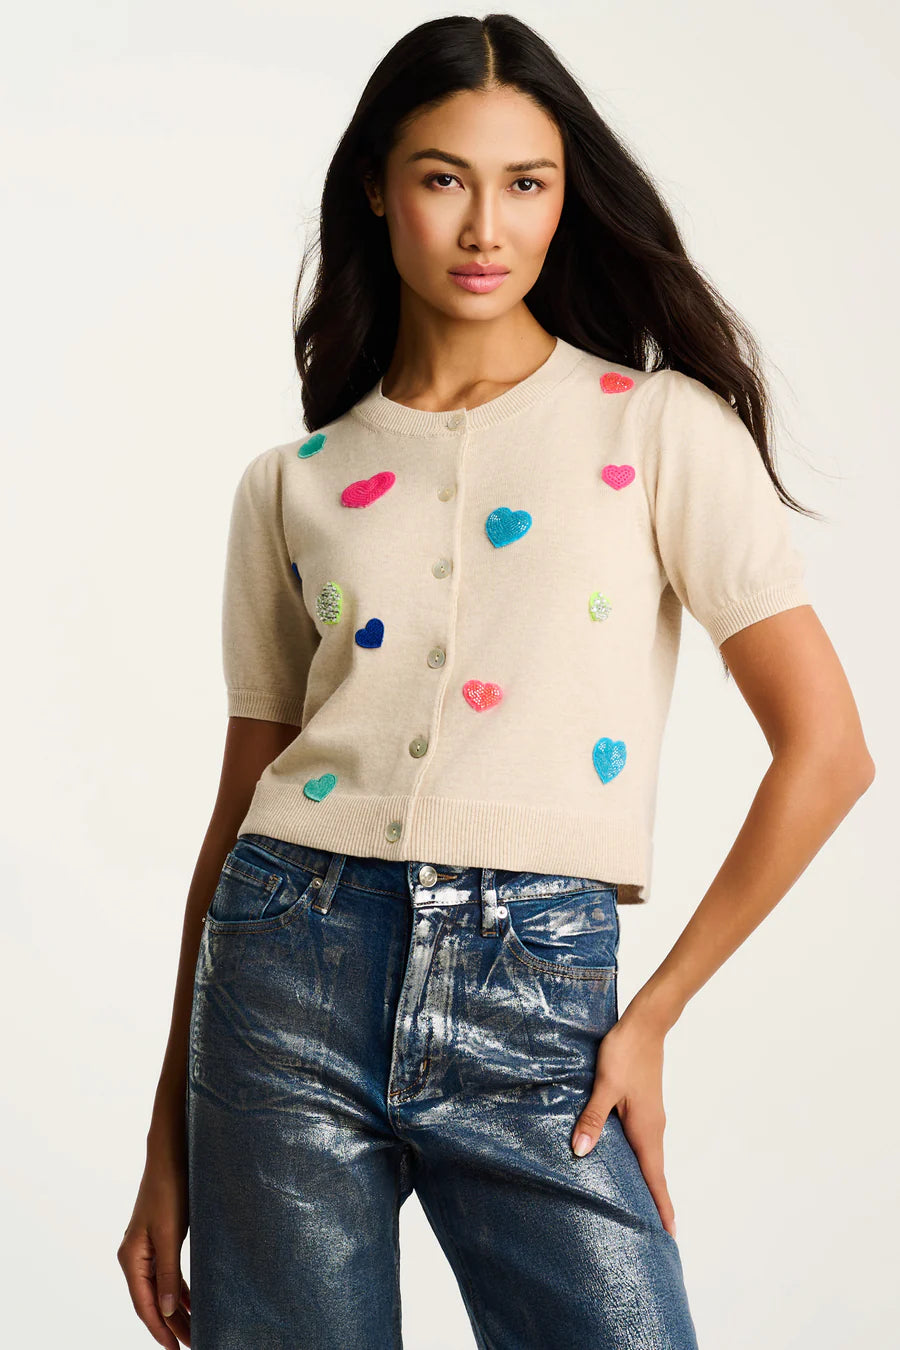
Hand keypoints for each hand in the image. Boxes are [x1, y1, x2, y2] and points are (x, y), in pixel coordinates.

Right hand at [117, 1152, 190, 1345]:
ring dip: (179, 1310)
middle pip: (153, 1300)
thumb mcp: (170, 1234)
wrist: (170, 1156)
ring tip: (197, 1331)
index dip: (160, 1329)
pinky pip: (169, 1275)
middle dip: (172, 1325)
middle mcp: (136, 1258)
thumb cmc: (168, 1190)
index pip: (144, 1304)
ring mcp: (148, 1250)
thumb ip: (168, 1273)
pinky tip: (194, 1303)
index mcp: (131, 1258)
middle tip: (192, 1345)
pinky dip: (181, 1290)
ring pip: (163, 1289)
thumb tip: (169, 1310)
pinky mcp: (161, 1242)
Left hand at [570, 1012, 676, 1237]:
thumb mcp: (604, 1085)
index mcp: (646, 1129)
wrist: (645, 1024)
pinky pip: (644, 1142)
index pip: (656, 1177)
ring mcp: (651, 1117)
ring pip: (650, 1157)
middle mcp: (654, 1127)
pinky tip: (626, 1162)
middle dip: (656, 1201)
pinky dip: (641, 1160)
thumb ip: (592, 1117)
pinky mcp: (645, 1106)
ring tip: (641, 1204)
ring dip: (648, 1181)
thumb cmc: (625, 1053)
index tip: (670, 1234)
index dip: (662, 1206)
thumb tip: (580, 1151)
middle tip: (654, 1231)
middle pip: (655, 1172)